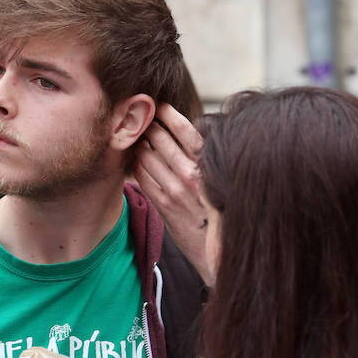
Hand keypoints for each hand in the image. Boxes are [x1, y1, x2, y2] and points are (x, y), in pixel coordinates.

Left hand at [134, 103, 210, 283]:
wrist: (217, 251)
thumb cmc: (222, 211)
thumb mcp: (221, 180)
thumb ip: (207, 158)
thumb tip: (196, 129)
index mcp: (209, 166)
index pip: (187, 131)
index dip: (170, 114)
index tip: (161, 105)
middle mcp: (191, 176)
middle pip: (161, 140)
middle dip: (149, 126)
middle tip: (142, 117)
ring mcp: (174, 191)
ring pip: (147, 156)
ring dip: (139, 144)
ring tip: (137, 136)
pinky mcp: (162, 205)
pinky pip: (142, 177)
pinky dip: (136, 165)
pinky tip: (136, 159)